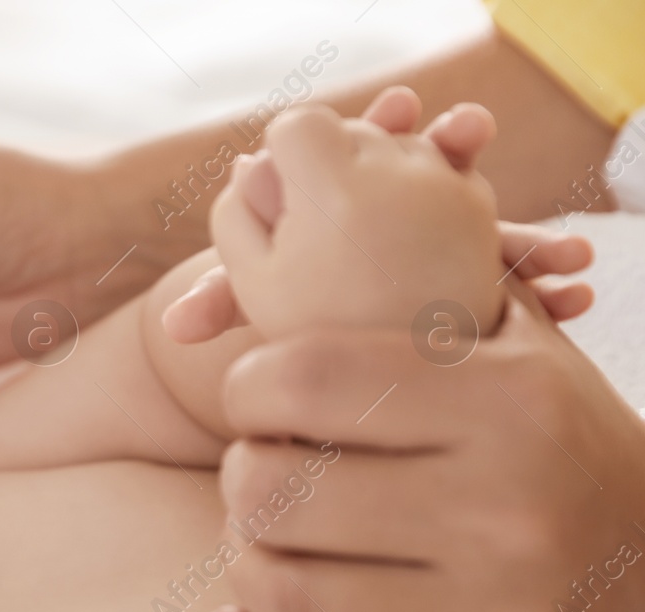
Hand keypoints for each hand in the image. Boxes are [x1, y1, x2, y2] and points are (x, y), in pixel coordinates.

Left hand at [163, 87, 593, 341]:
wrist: (313, 364)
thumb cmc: (277, 314)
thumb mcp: (257, 303)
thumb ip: (223, 304)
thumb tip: (174, 324)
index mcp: (343, 191)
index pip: (364, 145)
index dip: (377, 127)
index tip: (397, 110)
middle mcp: (394, 208)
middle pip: (430, 170)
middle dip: (449, 149)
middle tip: (470, 130)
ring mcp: (436, 244)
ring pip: (481, 222)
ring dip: (515, 222)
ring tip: (547, 226)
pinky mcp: (474, 287)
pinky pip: (515, 276)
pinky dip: (543, 284)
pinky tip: (574, 292)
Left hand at [208, 282, 644, 611]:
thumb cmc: (553, 443)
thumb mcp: (515, 349)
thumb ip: (414, 292)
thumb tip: (272, 200)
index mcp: (507, 407)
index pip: (303, 377)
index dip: (248, 385)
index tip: (256, 399)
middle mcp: (507, 515)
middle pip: (272, 491)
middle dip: (242, 479)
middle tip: (261, 478)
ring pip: (282, 596)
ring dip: (243, 570)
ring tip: (261, 548)